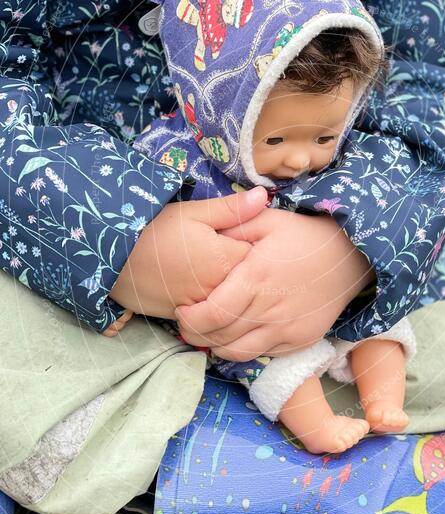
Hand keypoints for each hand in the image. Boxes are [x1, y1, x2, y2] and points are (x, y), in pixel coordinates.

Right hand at [108, 187, 267, 319]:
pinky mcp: (190, 317)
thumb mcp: (193, 212)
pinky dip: (218, 302)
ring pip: (235, 300)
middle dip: (253, 269)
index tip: (257, 237)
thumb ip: (231, 208)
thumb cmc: (154, 230)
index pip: (262, 256)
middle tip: (244, 254)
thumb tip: (263, 196)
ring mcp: (205, 306)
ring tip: (224, 270)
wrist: (113, 260)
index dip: (262, 245)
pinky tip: (209, 287)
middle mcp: (219, 287)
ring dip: (236, 287)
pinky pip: (215, 313)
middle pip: (252, 282)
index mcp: (225, 259)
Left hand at [175, 208, 373, 358]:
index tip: (182, 310)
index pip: (212, 314)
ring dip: (217, 346)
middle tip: (188, 324)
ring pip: (238, 353)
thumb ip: (234, 225)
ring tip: (209, 332)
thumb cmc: (304, 237)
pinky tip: (238, 334)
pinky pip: (262, 354)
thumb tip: (205, 230)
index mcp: (256, 279)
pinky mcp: (299, 341)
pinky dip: (243, 349)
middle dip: (196, 334)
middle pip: (220, 337)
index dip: (189, 319)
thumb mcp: (268, 221)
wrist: (350, 257)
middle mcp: (270, 310)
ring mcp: (287, 329)